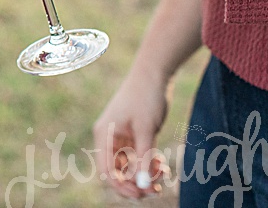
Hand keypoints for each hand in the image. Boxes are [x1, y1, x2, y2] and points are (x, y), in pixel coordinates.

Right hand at [93, 68, 170, 198]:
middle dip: (135, 183)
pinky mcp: (134, 135)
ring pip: (130, 166)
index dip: (121, 187)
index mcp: (104, 134)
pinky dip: (149, 164)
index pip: (106, 170)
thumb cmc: (145, 97)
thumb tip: (142, 185)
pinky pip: (138, 158)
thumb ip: (143, 158)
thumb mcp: (146, 129)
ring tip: (163, 173)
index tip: (140, 195)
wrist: (154, 73)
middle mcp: (110, 137)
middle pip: (118, 171)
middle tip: (155, 190)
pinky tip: (162, 165)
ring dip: (144, 174)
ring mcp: (122, 136)